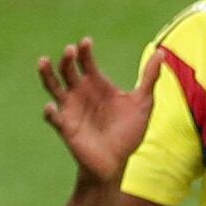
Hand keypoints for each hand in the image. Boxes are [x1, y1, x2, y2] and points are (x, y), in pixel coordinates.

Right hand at [37, 40, 156, 188]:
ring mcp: (71, 109)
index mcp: (96, 84)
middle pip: (68, 70)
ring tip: (44, 61)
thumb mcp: (142, 103)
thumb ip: (149, 78)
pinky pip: (53, 117)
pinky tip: (51, 106)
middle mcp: (80, 92)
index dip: (85, 51)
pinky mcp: (66, 127)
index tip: (86, 42)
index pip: (87, 61)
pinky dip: (50, 111)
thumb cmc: (128, 133)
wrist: (117, 162)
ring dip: (47, 74)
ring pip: (53, 87)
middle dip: (68, 59)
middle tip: (70, 50)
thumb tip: (161, 52)